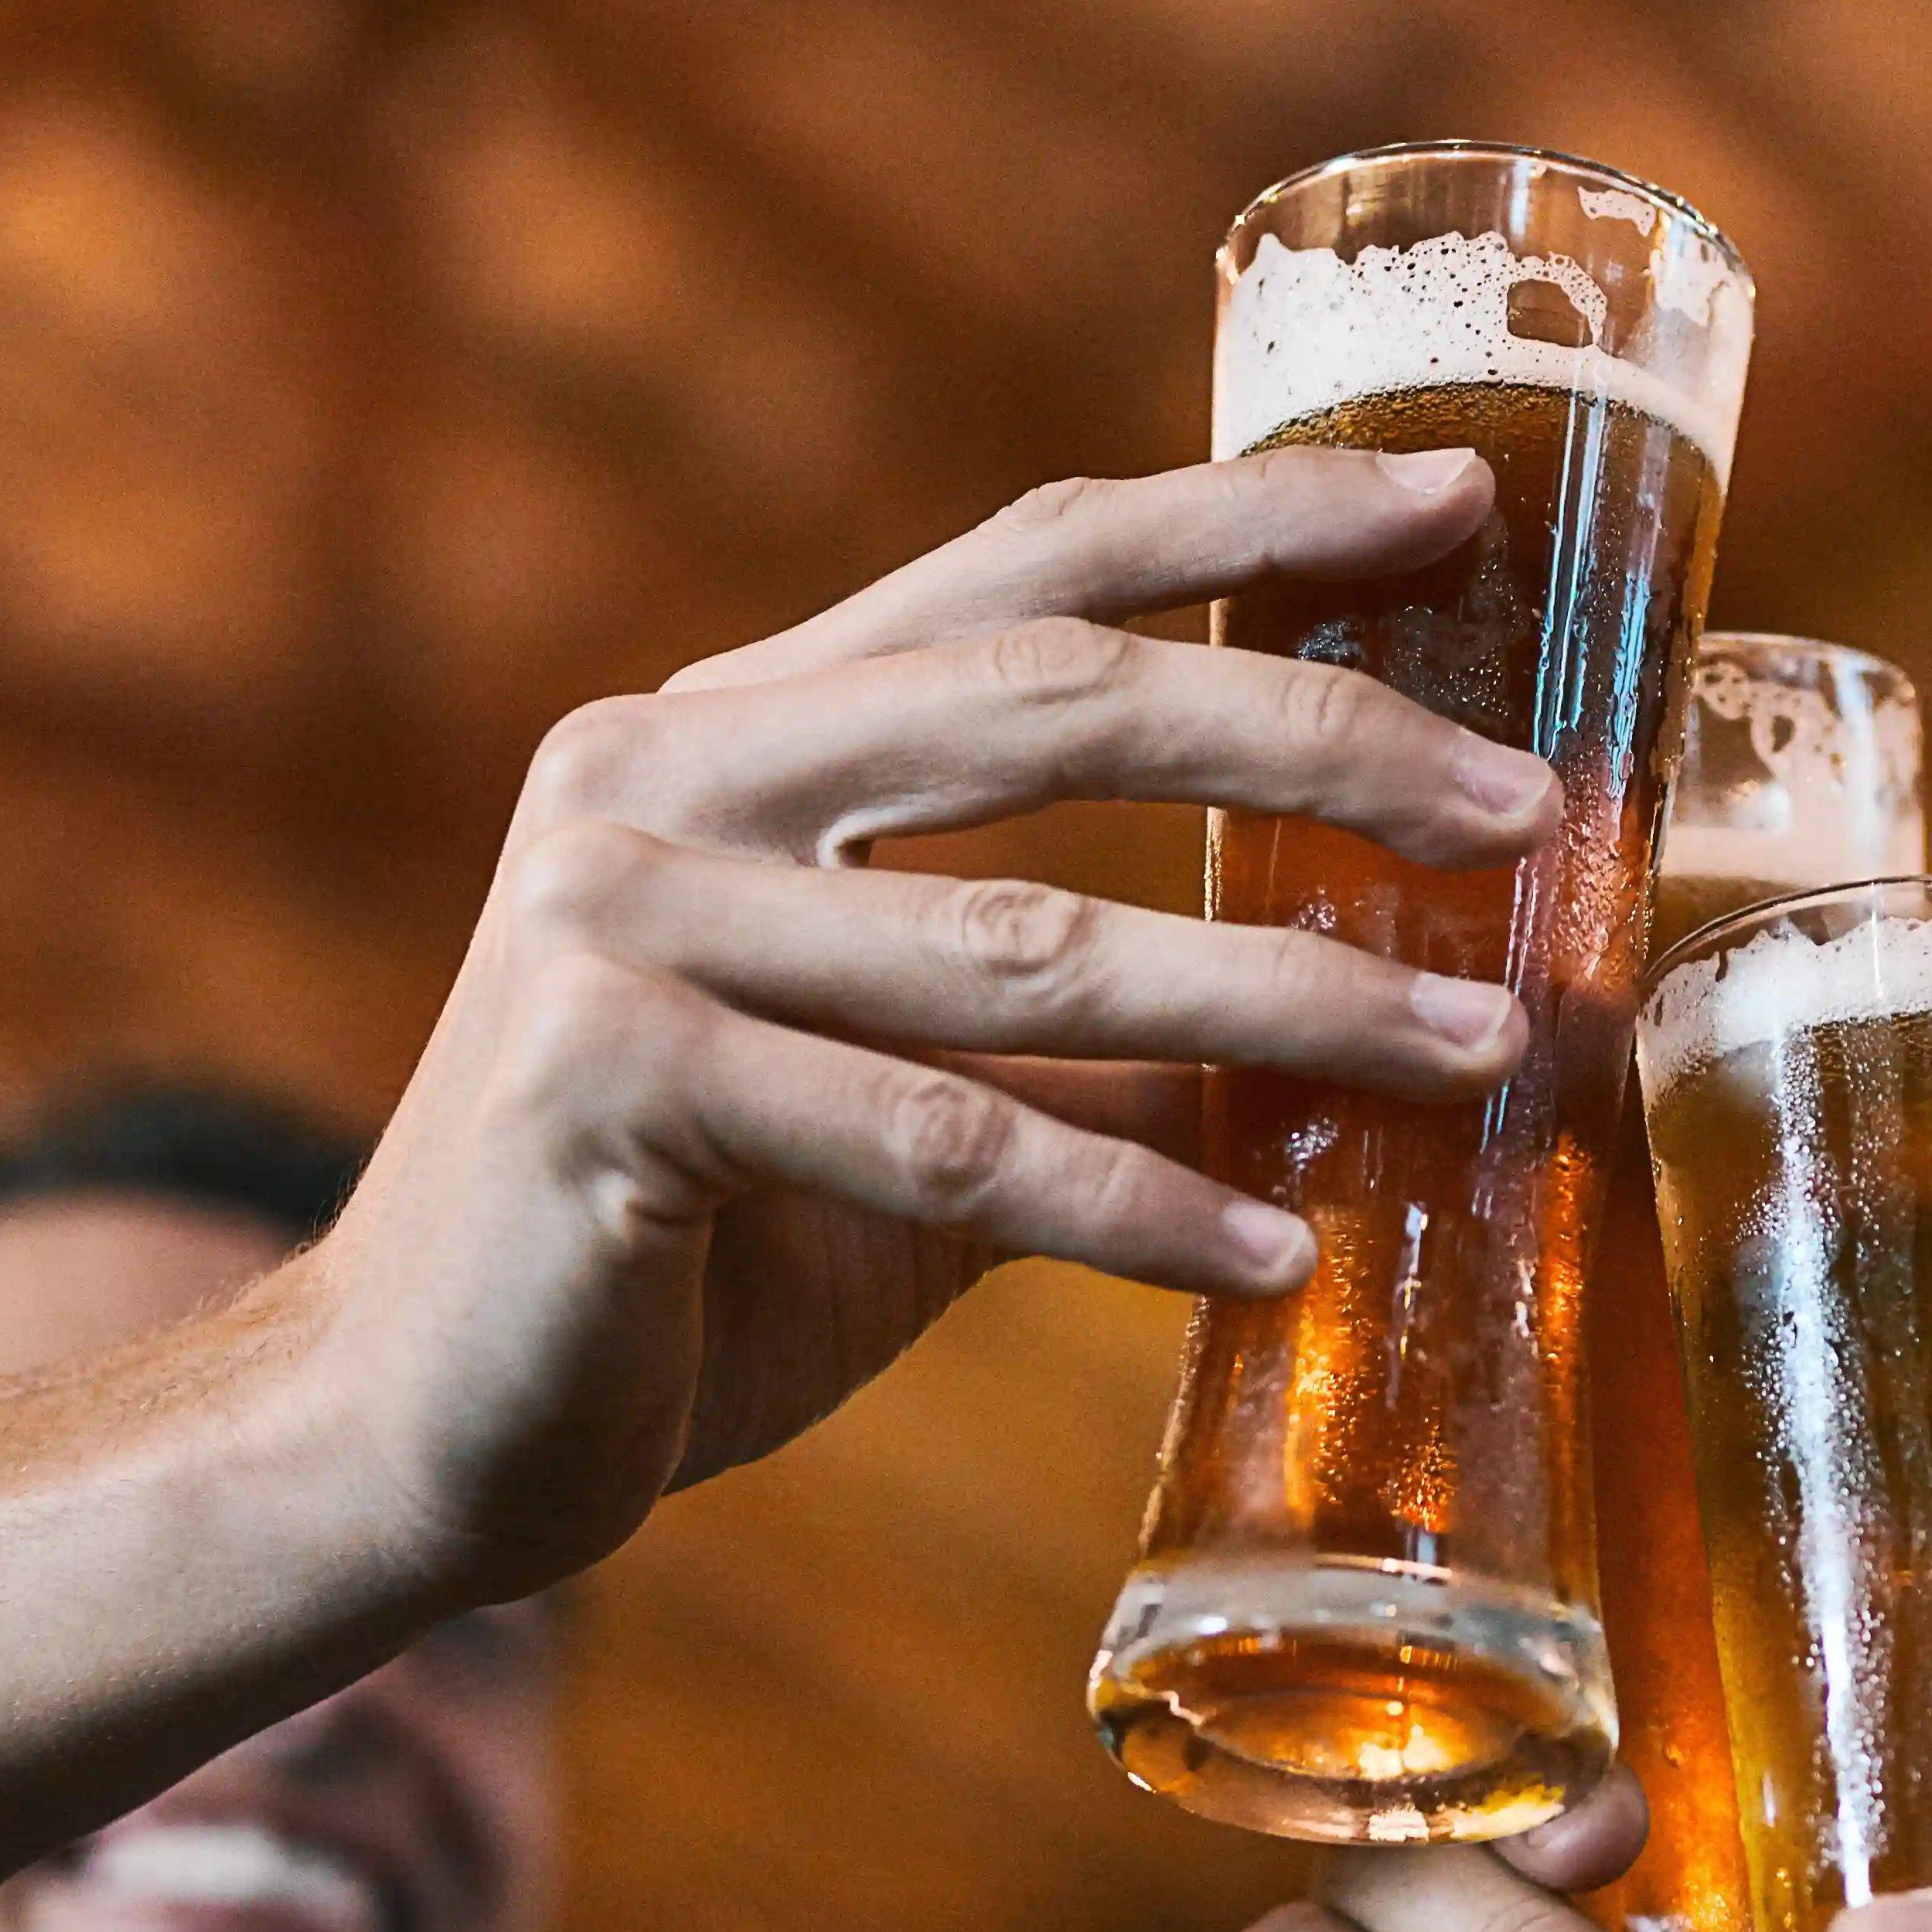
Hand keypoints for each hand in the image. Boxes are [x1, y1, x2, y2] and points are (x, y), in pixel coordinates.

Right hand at [303, 451, 1563, 1597]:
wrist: (403, 1436)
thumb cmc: (679, 1265)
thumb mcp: (913, 1105)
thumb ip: (1084, 1036)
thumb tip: (1372, 1015)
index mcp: (732, 729)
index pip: (1027, 569)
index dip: (1247, 519)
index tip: (1457, 495)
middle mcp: (662, 775)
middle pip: (1056, 703)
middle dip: (1319, 741)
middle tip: (1529, 808)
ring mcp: (618, 918)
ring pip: (1029, 949)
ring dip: (1284, 1009)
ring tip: (1479, 1056)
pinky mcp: (611, 1081)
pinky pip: (937, 1143)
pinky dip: (1125, 1212)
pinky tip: (1274, 1254)